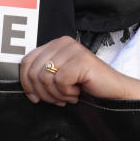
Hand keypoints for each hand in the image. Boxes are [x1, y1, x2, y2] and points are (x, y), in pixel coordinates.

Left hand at [19, 36, 139, 104]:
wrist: (113, 92)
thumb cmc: (86, 85)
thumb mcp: (59, 77)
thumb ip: (43, 74)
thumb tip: (26, 85)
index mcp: (55, 44)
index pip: (27, 60)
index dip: (26, 82)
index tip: (35, 97)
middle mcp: (63, 42)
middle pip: (33, 71)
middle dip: (43, 92)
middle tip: (58, 98)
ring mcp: (73, 49)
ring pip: (45, 78)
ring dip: (56, 94)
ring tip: (69, 95)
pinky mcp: (81, 60)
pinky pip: (59, 81)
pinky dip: (67, 93)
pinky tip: (77, 92)